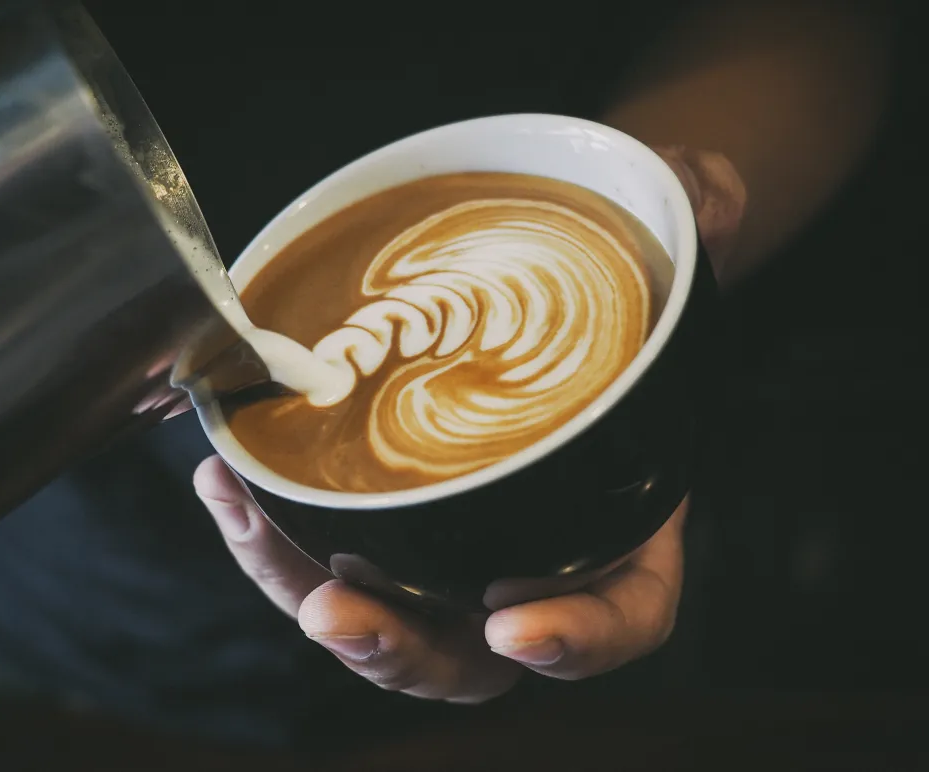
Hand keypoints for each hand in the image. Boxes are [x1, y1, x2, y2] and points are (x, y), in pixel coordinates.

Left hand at [194, 148, 743, 702]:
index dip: (576, 639)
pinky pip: (326, 559)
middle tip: (339, 611)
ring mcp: (453, 549)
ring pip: (385, 620)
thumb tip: (704, 195)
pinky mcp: (385, 520)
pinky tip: (225, 481)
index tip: (512, 623)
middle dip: (401, 646)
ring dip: (304, 591)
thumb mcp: (670, 244)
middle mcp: (535, 558)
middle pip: (472, 655)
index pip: (622, 615)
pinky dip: (272, 536)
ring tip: (245, 519)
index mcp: (623, 526)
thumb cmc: (623, 289)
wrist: (561, 288)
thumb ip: (694, 224)